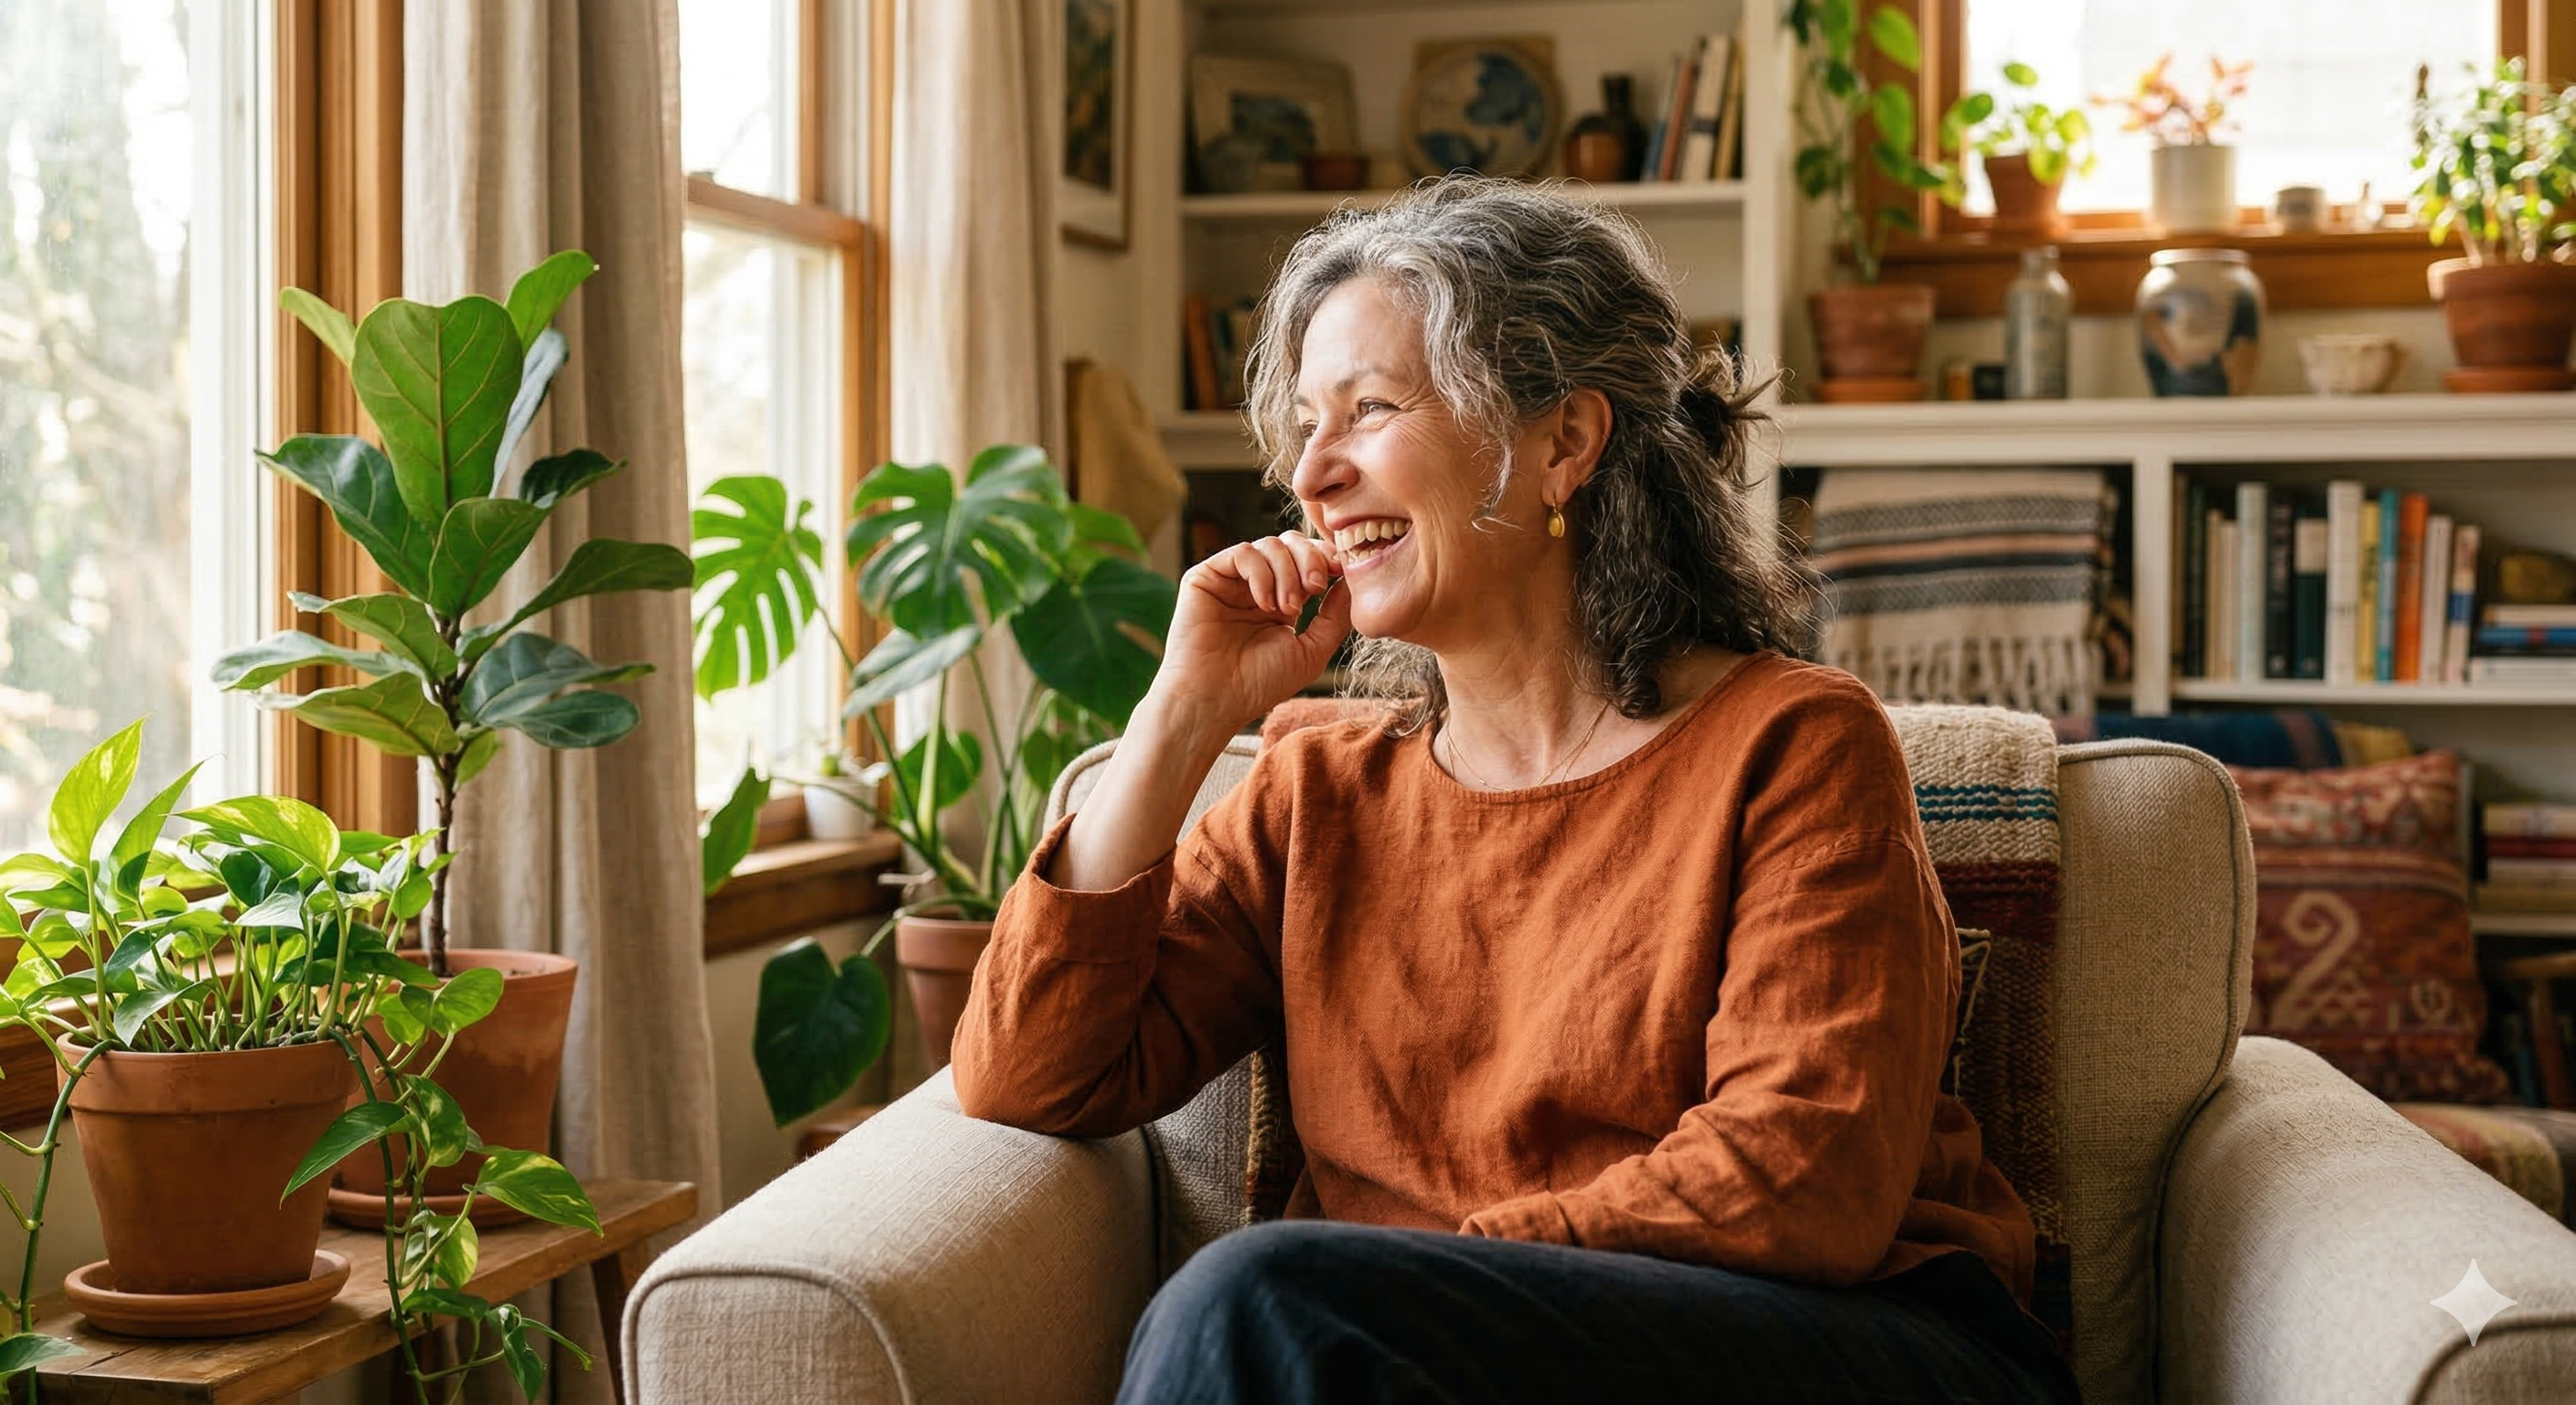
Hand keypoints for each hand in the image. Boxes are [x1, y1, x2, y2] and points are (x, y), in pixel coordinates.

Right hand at [1144, 533, 1353, 740]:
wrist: (1216, 700)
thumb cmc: (1260, 684)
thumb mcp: (1311, 651)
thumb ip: (1334, 615)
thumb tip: (1353, 581)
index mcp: (1281, 601)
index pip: (1308, 560)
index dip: (1327, 559)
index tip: (1341, 572)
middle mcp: (1256, 586)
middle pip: (1291, 543)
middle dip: (1311, 559)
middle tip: (1315, 588)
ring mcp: (1231, 580)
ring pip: (1269, 545)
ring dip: (1287, 572)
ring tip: (1287, 608)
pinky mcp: (1205, 577)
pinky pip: (1242, 553)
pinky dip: (1261, 573)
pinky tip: (1264, 604)